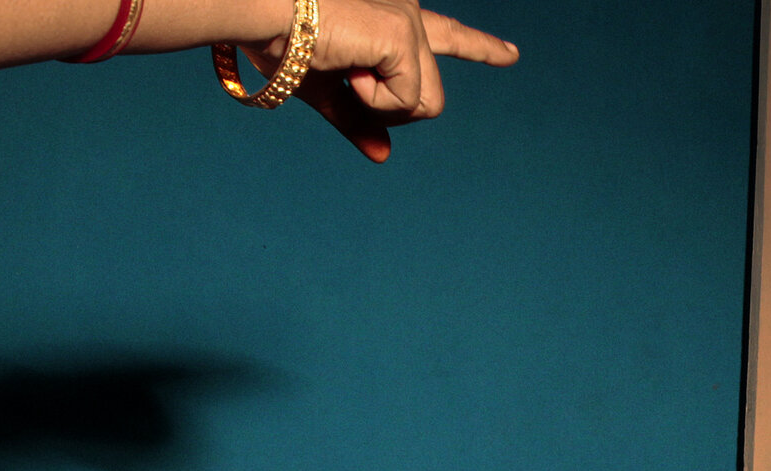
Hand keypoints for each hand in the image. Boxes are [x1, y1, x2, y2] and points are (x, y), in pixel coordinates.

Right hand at [289, 2, 520, 161]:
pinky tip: (348, 65)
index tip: (512, 55)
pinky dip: (374, 100)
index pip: (446, 36)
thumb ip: (359, 119)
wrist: (258, 14)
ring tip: (344, 69)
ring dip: (380, 106)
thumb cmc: (277, 41)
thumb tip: (383, 156)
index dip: (480, 47)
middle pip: (429, 97)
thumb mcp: (325, 88)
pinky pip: (409, 101)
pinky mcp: (406, 35)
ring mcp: (411, 21)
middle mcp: (409, 10)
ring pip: (427, 105)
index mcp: (391, 18)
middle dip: (388, 110)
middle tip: (344, 78)